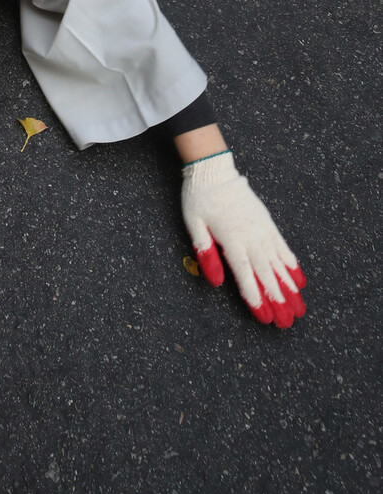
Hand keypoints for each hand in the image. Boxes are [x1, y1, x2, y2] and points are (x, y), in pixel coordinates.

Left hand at [181, 152, 305, 327]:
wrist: (214, 170)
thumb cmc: (199, 198)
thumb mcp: (193, 224)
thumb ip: (205, 252)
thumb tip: (216, 282)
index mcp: (230, 239)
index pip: (245, 273)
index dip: (256, 296)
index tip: (266, 317)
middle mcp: (250, 236)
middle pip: (266, 273)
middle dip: (277, 300)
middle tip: (288, 322)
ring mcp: (261, 229)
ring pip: (278, 263)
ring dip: (289, 287)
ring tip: (300, 308)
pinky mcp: (267, 222)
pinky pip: (282, 246)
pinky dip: (291, 264)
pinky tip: (299, 279)